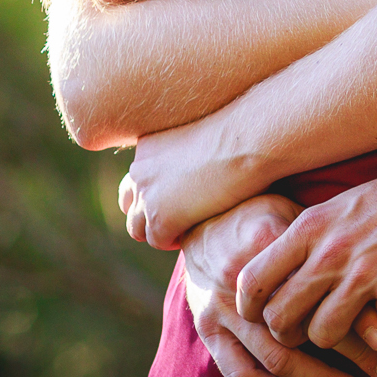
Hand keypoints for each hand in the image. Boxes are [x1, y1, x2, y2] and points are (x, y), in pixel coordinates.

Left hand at [121, 114, 260, 249]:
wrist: (248, 141)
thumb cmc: (240, 135)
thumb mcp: (201, 139)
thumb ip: (187, 156)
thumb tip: (198, 171)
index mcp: (148, 146)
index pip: (137, 178)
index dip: (154, 193)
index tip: (178, 199)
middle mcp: (140, 168)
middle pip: (129, 203)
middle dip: (148, 215)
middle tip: (177, 220)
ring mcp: (147, 195)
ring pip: (137, 228)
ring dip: (159, 232)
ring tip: (187, 228)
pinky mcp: (160, 218)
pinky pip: (157, 241)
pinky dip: (173, 241)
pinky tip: (195, 232)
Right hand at [179, 196, 376, 376]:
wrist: (199, 219)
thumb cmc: (262, 215)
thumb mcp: (295, 215)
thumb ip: (327, 248)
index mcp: (267, 241)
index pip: (319, 287)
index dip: (357, 316)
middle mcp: (240, 279)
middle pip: (303, 328)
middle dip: (351, 356)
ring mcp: (220, 308)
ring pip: (275, 357)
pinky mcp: (206, 329)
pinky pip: (239, 372)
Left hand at [235, 143, 376, 351]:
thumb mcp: (343, 208)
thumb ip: (313, 241)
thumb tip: (286, 280)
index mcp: (311, 226)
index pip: (253, 278)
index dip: (250, 307)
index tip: (261, 317)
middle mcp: (331, 250)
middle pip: (280, 318)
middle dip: (290, 335)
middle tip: (306, 334)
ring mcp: (365, 274)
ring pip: (322, 335)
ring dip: (338, 338)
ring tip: (355, 324)